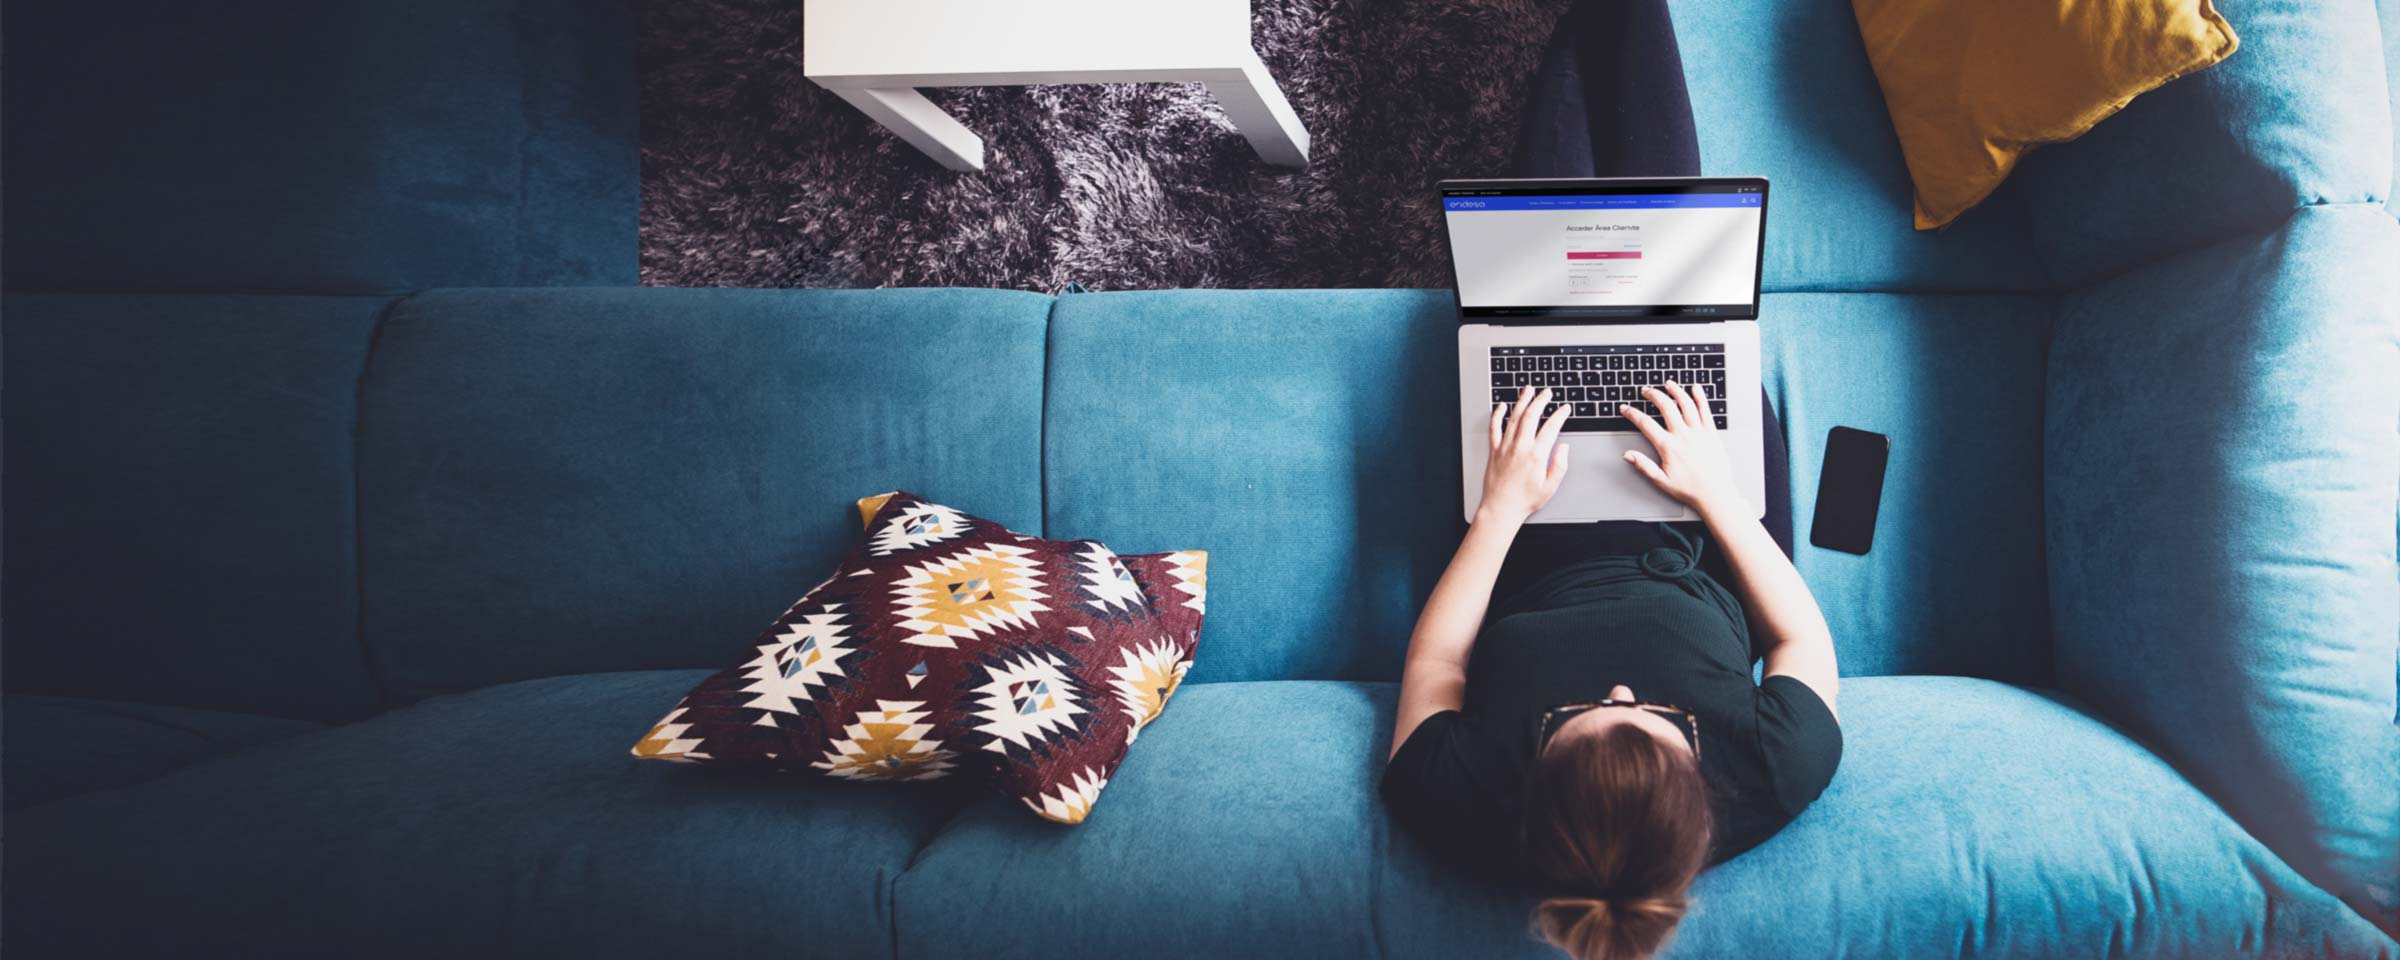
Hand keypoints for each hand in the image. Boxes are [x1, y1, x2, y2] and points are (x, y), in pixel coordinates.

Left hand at [1479, 386, 1571, 523]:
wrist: (1501, 508)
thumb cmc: (1525, 500)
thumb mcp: (1550, 486)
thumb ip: (1560, 465)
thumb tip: (1563, 447)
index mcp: (1536, 455)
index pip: (1550, 428)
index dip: (1559, 415)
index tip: (1565, 408)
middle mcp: (1520, 447)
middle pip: (1531, 416)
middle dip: (1540, 401)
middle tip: (1546, 392)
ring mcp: (1505, 447)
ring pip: (1513, 418)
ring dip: (1521, 401)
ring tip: (1528, 390)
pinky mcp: (1494, 450)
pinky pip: (1494, 428)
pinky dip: (1497, 415)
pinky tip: (1501, 406)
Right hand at [1621, 381, 1748, 518]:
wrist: (1715, 493)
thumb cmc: (1689, 489)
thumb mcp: (1661, 480)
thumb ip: (1643, 465)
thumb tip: (1627, 455)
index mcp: (1668, 446)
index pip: (1645, 424)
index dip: (1632, 413)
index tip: (1625, 408)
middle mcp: (1683, 435)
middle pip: (1666, 407)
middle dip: (1653, 395)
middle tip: (1646, 391)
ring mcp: (1699, 432)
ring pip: (1686, 404)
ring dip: (1676, 391)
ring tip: (1668, 384)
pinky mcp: (1711, 432)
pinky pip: (1705, 410)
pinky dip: (1700, 397)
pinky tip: (1695, 388)